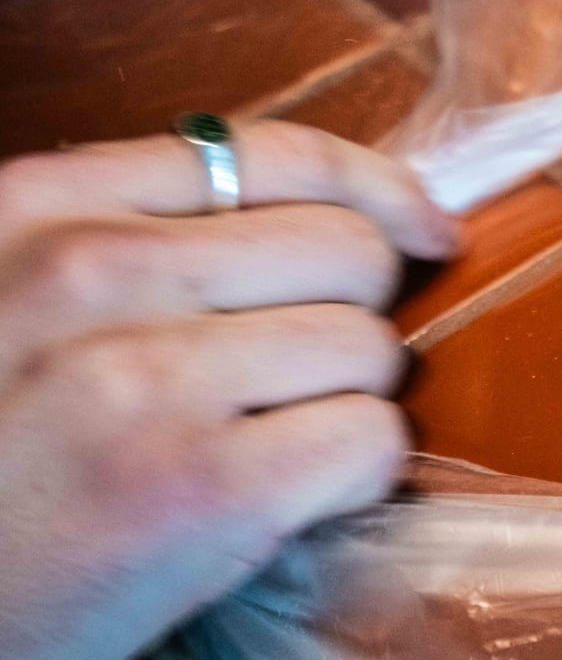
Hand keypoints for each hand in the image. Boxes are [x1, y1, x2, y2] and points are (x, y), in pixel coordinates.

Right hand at [0, 124, 456, 659]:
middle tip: (293, 385)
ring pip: (369, 347)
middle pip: (347, 248)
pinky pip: (371, 442)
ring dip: (347, 406)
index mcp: (37, 208)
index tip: (422, 231)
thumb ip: (136, 244)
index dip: (376, 191)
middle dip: (353, 316)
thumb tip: (338, 221)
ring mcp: (145, 378)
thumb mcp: (9, 306)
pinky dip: (352, 480)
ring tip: (259, 453)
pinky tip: (278, 508)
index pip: (269, 151)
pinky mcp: (202, 489)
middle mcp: (89, 271)